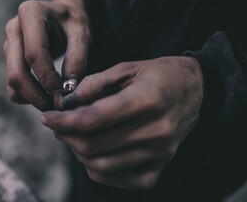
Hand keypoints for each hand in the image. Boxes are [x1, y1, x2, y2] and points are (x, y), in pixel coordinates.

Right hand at [3, 0, 89, 110]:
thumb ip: (77, 58)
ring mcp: (8, 45)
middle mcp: (13, 28)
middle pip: (17, 73)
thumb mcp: (82, 34)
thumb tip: (67, 89)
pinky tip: (48, 95)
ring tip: (56, 102)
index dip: (48, 79)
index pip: (34, 54)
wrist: (63, 16)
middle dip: (37, 96)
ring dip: (33, 99)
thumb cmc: (73, 22)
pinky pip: (13, 86)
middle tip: (59, 106)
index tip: (64, 94)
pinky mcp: (9, 60)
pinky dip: (29, 97)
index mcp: (30, 13)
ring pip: (13, 84)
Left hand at [41, 56, 203, 188]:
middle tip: (58, 125)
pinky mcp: (160, 167)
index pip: (92, 119)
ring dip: (79, 153)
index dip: (63, 121)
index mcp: (147, 100)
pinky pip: (119, 179)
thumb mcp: (127, 68)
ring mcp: (160, 153)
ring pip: (101, 167)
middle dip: (66, 136)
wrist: (197, 89)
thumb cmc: (160, 74)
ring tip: (74, 136)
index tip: (48, 117)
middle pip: (93, 146)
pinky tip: (95, 152)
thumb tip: (65, 104)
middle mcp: (156, 131)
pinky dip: (99, 169)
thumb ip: (94, 84)